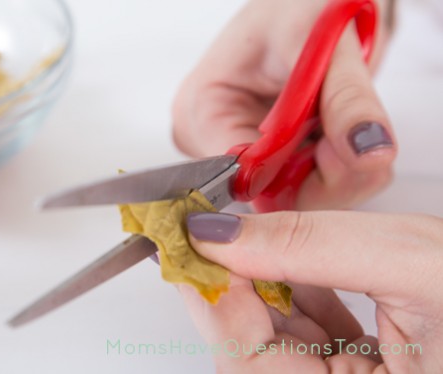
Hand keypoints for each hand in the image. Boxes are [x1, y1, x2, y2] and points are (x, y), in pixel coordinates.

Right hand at [172, 0, 396, 209]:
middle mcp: (216, 140)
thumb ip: (345, 97)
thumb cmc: (294, 4)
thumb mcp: (316, 39)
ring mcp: (245, 153)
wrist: (308, 3)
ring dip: (341, 168)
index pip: (242, 179)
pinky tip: (343, 132)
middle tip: (357, 130)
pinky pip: (313, 186)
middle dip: (328, 172)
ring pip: (299, 196)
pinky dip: (343, 167)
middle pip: (272, 196)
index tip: (343, 149)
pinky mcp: (274, 159)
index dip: (299, 175)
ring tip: (349, 120)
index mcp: (202, 111)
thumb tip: (368, 150)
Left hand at [180, 210, 442, 371]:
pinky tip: (289, 262)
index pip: (247, 363)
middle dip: (232, 289)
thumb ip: (309, 246)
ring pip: (279, 341)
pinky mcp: (364, 368)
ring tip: (245, 242)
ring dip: (261, 287)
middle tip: (209, 237)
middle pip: (256, 354)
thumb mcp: (413, 262)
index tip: (190, 245)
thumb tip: (221, 234)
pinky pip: (311, 334)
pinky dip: (295, 293)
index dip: (213, 299)